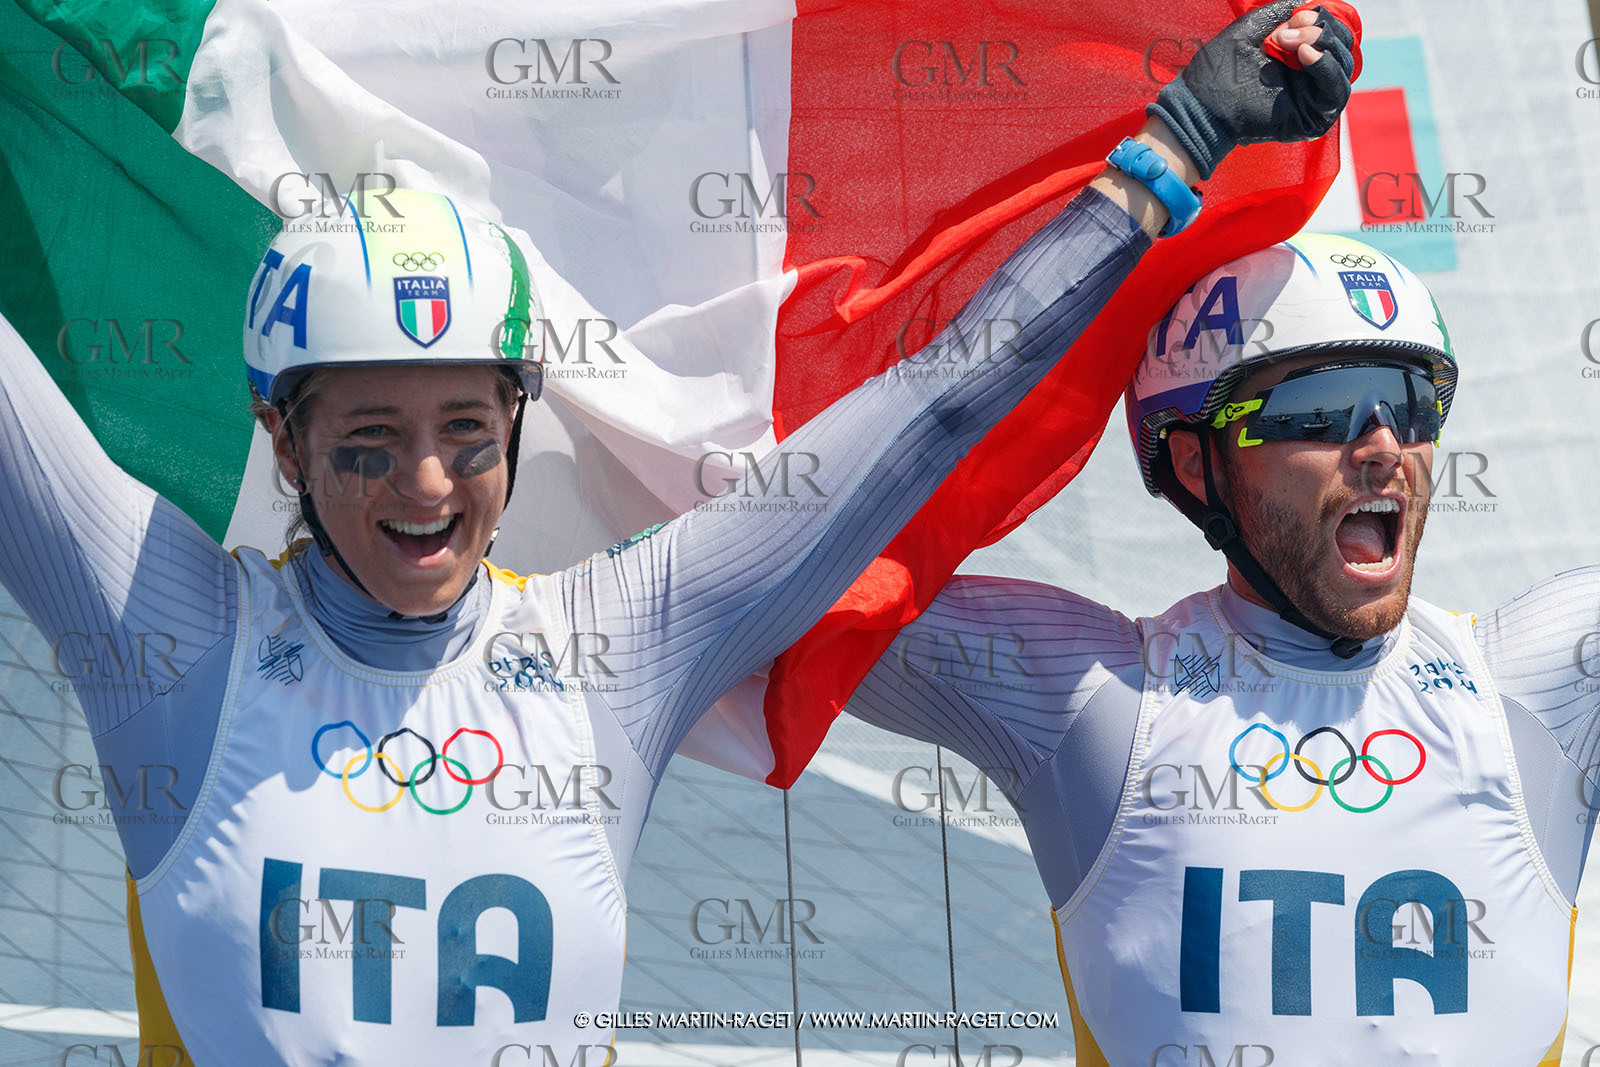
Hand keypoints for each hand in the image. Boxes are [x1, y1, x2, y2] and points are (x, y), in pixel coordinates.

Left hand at [1148, 1, 1357, 179]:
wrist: (1199, 103)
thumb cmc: (1219, 68)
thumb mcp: (1254, 28)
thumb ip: (1283, 13)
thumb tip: (1311, 4)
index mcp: (1299, 57)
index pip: (1332, 32)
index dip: (1321, 18)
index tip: (1294, 16)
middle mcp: (1310, 78)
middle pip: (1343, 47)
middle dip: (1321, 30)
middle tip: (1288, 30)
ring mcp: (1311, 98)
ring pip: (1344, 66)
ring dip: (1323, 44)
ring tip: (1290, 41)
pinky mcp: (1310, 118)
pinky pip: (1336, 92)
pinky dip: (1327, 68)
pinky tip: (1305, 54)